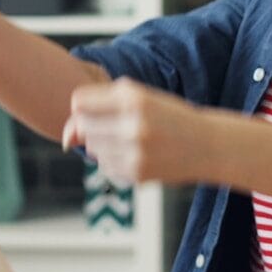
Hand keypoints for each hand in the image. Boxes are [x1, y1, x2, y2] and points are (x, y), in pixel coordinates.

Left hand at [60, 79, 210, 185]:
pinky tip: (137, 154)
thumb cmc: (168, 117)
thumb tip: (65, 138)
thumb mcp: (140, 98)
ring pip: (92, 148)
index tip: (97, 110)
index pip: (79, 102)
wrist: (207, 146)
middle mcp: (133, 124)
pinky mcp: (136, 173)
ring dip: (104, 145)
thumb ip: (99, 105)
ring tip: (131, 140)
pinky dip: (114, 160)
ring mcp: (134, 152)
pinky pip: (105, 166)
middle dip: (92, 127)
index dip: (83, 107)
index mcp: (134, 98)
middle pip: (83, 126)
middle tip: (116, 126)